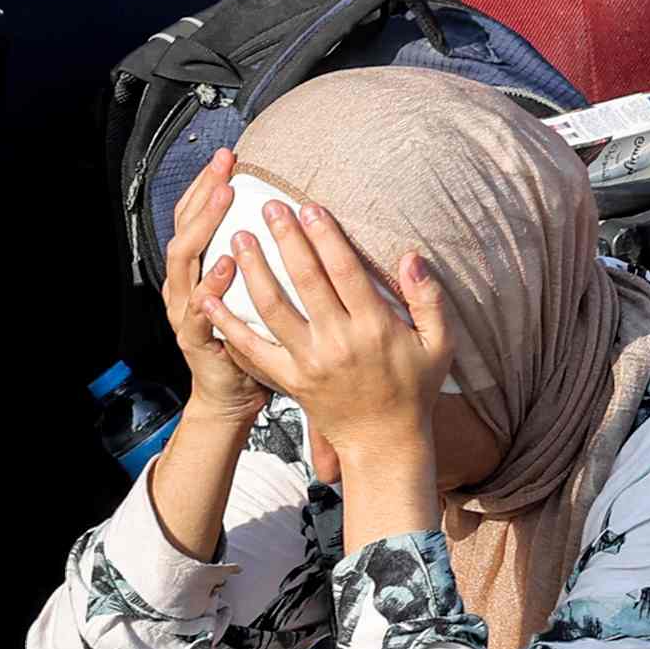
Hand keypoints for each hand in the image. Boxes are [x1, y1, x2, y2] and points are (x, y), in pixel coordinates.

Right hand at [157, 158, 268, 423]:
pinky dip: (210, 285)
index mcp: (197, 270)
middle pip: (184, 228)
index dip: (207, 185)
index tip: (230, 157)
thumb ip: (264, 256)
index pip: (195, 216)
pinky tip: (226, 264)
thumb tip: (294, 212)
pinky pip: (199, 309)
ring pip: (185, 261)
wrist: (232, 395)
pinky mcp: (195, 338)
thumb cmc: (251, 340)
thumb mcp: (253, 292)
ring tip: (223, 199)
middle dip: (203, 195)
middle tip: (224, 167)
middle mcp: (184, 284)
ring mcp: (184, 310)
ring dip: (203, 227)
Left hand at [202, 182, 454, 491]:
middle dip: (286, 239)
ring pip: (274, 308)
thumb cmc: (414, 388)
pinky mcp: (289, 379)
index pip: (345, 271)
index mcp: (375, 327)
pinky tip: (209, 297)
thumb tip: (412, 256)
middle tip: (268, 206)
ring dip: (254, 270)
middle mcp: (339, 342)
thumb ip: (429, 298)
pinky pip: (253, 348)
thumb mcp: (439, 344)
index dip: (326, 236)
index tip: (310, 206)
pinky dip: (229, 322)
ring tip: (239, 239)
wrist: (384, 442)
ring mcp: (310, 362)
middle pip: (306, 280)